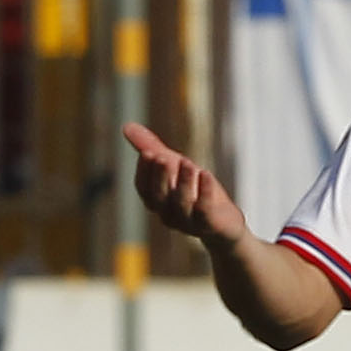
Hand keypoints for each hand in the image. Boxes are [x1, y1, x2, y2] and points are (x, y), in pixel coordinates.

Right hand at [125, 123, 249, 248]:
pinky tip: (206, 174)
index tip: (147, 152)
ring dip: (183, 183)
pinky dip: (204, 192)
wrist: (223, 221)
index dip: (144, 171)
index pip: (143, 188)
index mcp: (156, 200)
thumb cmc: (194, 189)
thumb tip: (126, 126)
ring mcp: (188, 221)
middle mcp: (168, 213)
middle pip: (158, 197)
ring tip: (188, 162)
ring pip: (181, 204)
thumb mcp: (172, 164)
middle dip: (159, 177)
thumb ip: (149, 147)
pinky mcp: (209, 224)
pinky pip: (204, 211)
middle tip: (161, 157)